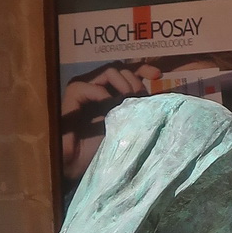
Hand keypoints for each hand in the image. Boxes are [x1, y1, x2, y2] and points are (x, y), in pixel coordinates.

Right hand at [61, 62, 161, 178]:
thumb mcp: (127, 126)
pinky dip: (105, 95)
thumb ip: (136, 110)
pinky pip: (92, 86)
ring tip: (128, 103)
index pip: (130, 71)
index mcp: (113, 92)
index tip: (158, 76)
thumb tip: (153, 98)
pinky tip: (111, 109)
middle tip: (140, 98)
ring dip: (124, 84)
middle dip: (136, 81)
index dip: (144, 70)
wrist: (78, 163)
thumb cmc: (103, 148)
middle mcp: (99, 86)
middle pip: (122, 69)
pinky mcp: (73, 94)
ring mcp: (86, 87)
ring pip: (110, 71)